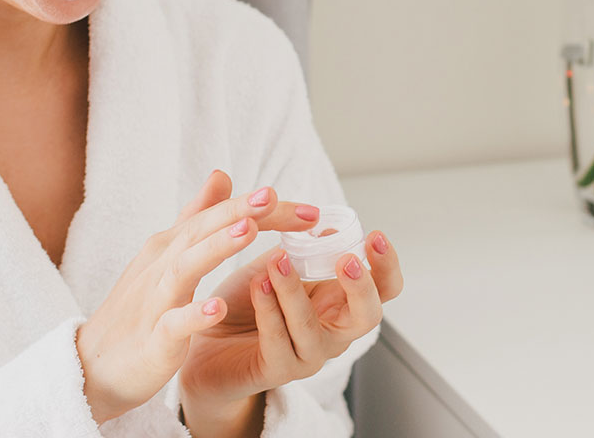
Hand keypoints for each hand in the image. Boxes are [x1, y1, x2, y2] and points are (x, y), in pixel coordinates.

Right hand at [74, 170, 321, 423]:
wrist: (95, 364)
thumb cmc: (137, 309)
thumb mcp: (166, 256)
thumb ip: (194, 217)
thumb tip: (222, 176)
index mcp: (169, 246)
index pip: (217, 218)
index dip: (258, 211)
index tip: (308, 209)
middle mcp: (161, 265)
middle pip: (201, 231)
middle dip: (237, 213)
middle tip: (272, 196)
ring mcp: (155, 301)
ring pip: (185, 268)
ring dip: (216, 248)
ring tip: (249, 232)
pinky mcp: (154, 339)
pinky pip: (174, 324)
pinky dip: (195, 314)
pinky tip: (219, 308)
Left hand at [178, 214, 403, 425]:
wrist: (206, 334)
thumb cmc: (247, 300)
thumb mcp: (275, 262)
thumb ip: (301, 247)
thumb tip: (325, 224)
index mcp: (338, 301)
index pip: (383, 288)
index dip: (386, 265)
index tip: (374, 235)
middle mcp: (332, 331)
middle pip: (368, 317)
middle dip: (361, 287)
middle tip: (345, 259)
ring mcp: (308, 354)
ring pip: (313, 329)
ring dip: (295, 291)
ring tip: (277, 260)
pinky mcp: (277, 369)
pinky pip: (278, 341)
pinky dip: (269, 310)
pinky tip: (258, 285)